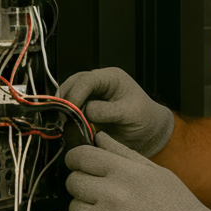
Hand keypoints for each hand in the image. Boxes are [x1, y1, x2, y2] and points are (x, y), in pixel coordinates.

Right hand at [58, 67, 174, 157]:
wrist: (148, 132)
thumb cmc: (144, 118)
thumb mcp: (130, 113)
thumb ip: (107, 111)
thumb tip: (86, 111)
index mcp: (110, 78)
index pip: (86, 80)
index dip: (76, 93)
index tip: (71, 109)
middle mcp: (97, 84)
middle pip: (71, 85)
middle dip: (64, 100)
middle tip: (62, 118)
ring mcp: (89, 96)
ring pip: (67, 97)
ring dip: (63, 110)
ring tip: (64, 124)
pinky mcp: (85, 110)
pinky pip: (70, 112)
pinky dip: (67, 119)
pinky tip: (68, 128)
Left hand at [65, 133, 210, 210]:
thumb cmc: (177, 206)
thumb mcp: (156, 172)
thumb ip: (124, 153)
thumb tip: (100, 137)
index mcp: (126, 171)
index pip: (82, 157)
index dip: (75, 159)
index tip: (77, 165)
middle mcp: (113, 192)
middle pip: (73, 182)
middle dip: (81, 186)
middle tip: (97, 193)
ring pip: (73, 208)